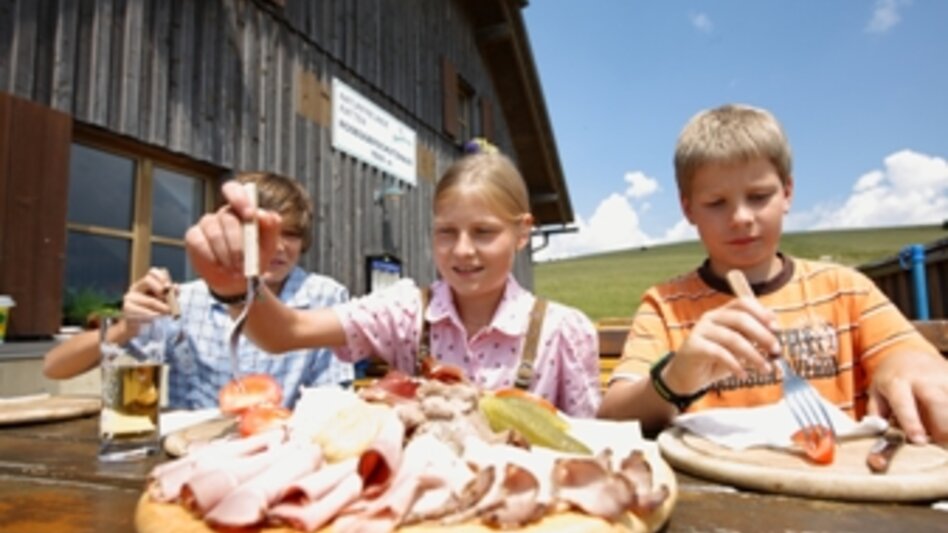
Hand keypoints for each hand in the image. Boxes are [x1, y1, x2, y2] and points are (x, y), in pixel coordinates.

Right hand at [122, 268, 174, 317]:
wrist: (136, 324)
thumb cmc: (152, 310)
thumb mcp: (164, 301)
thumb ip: (172, 294)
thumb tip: (176, 287)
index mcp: (145, 283)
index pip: (153, 271)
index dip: (162, 277)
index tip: (170, 287)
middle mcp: (136, 287)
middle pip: (147, 280)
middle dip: (160, 289)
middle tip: (169, 299)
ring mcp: (130, 297)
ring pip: (149, 300)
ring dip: (162, 307)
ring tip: (168, 312)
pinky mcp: (127, 308)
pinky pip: (143, 311)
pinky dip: (153, 315)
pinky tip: (158, 316)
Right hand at [184, 181, 282, 295]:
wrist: (238, 280)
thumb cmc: (254, 258)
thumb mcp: (270, 244)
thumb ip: (271, 227)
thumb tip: (263, 215)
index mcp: (241, 209)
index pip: (234, 190)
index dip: (240, 198)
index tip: (250, 215)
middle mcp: (222, 213)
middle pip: (227, 218)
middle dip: (238, 243)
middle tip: (244, 264)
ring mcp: (206, 224)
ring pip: (215, 233)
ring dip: (227, 255)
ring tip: (235, 270)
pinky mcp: (194, 237)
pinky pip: (199, 243)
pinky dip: (212, 258)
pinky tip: (220, 267)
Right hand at [662, 296, 778, 394]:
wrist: (686, 376)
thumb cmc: (714, 361)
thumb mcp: (736, 349)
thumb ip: (750, 340)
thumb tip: (774, 338)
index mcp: (722, 313)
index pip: (743, 304)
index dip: (761, 313)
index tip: (776, 328)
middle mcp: (710, 318)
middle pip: (740, 319)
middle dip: (762, 334)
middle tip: (776, 350)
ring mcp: (700, 330)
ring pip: (732, 338)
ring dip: (753, 355)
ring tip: (765, 369)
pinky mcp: (693, 346)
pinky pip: (719, 353)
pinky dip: (735, 365)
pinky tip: (743, 375)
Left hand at [868, 351, 947, 443]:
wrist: (910, 354)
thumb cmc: (891, 380)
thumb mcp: (876, 394)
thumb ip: (876, 416)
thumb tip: (876, 440)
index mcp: (897, 383)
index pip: (904, 404)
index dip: (912, 423)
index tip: (919, 441)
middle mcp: (923, 379)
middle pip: (939, 403)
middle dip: (944, 427)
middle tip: (941, 445)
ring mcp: (944, 378)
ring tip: (943, 438)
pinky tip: (947, 423)